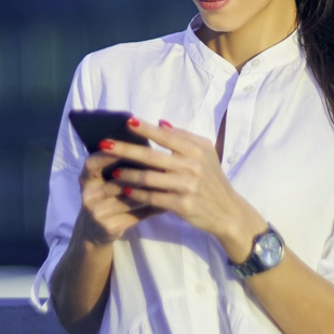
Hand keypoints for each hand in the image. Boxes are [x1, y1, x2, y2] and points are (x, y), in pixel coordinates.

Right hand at [74, 149, 161, 245]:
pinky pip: (136, 213)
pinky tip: (167, 200)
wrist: (95, 232)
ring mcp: (98, 212)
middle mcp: (89, 195)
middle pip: (116, 180)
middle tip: (161, 163)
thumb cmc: (107, 197)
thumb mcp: (105, 180)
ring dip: (150, 188)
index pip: (93, 163)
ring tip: (169, 179)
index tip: (129, 145)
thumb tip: (145, 143)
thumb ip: (121, 164)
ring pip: (130, 196)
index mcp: (86, 179)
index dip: (109, 154)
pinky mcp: (109, 226)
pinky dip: (153, 206)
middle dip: (140, 171)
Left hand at [102, 118, 266, 261]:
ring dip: (127, 174)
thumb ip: (183, 137)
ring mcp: (187, 186)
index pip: (166, 136)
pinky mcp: (182, 204)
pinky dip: (137, 193)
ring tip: (112, 171)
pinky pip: (153, 197)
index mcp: (196, 149)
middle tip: (105, 145)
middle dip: (125, 149)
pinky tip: (125, 190)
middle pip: (152, 156)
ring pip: (149, 178)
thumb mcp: (206, 153)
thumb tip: (160, 123)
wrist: (228, 211)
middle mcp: (192, 166)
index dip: (146, 129)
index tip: (127, 122)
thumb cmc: (212, 179)